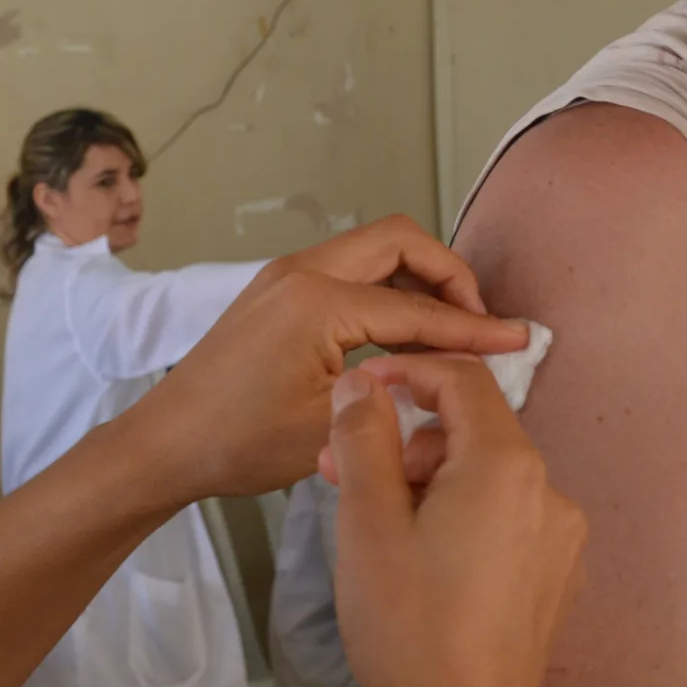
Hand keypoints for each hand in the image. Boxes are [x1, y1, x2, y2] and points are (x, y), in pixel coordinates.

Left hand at [122, 216, 527, 501]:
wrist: (166, 445)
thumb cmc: (240, 443)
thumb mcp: (331, 424)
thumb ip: (399, 388)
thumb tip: (454, 369)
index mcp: (317, 301)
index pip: (416, 307)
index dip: (472, 327)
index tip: (520, 338)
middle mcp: (302, 271)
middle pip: (399, 241)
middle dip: (449, 274)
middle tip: (480, 320)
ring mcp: (285, 276)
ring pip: (373, 250)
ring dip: (418, 277)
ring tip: (452, 326)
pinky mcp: (277, 292)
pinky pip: (348, 271)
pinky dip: (387, 288)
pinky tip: (405, 332)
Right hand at [325, 353, 587, 686]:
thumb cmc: (407, 625)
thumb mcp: (367, 520)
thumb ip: (363, 437)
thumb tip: (359, 385)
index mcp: (508, 466)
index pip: (463, 381)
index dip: (406, 372)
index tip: (357, 391)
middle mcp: (551, 493)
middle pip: (474, 433)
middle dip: (407, 443)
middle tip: (341, 473)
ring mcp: (561, 543)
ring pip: (487, 482)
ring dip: (430, 484)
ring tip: (374, 528)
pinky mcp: (556, 583)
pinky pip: (505, 525)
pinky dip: (460, 522)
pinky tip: (420, 564)